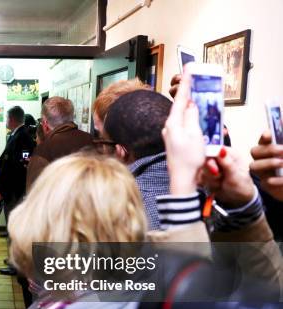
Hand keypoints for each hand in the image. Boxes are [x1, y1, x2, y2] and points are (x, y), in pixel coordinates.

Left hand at [162, 70, 204, 194]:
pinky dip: (191, 120)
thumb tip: (190, 104)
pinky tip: (196, 119)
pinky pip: (184, 126)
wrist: (182, 179)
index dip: (186, 83)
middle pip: (180, 106)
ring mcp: (171, 135)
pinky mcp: (175, 142)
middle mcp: (169, 127)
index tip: (188, 69)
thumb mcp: (194, 135)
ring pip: (182, 116)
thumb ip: (192, 117)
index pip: (180, 99)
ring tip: (199, 98)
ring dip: (191, 107)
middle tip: (195, 81)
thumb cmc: (188, 159)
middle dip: (189, 94)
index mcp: (173, 123)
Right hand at [200, 147, 255, 207]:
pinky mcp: (205, 176)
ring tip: (221, 184)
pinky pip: (199, 179)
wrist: (238, 200)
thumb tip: (220, 149)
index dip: (210, 159)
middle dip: (211, 173)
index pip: (212, 149)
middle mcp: (218, 159)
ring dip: (210, 180)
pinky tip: (216, 186)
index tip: (215, 170)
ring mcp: (210, 168)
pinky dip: (206, 185)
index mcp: (227, 153)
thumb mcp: (236, 175)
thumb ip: (227, 163)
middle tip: (220, 178)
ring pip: (201, 171)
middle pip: (203, 160)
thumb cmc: (242, 186)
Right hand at [250, 131, 282, 200]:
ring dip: (269, 163)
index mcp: (270, 148)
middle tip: (282, 150)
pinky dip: (276, 180)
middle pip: (255, 151)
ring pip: (254, 166)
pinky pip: (266, 181)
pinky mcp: (267, 184)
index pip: (263, 140)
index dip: (264, 137)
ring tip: (282, 162)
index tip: (268, 134)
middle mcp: (263, 158)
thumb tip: (281, 121)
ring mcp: (263, 171)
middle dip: (268, 150)